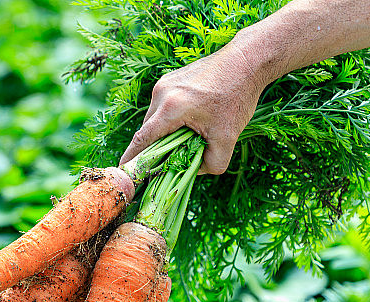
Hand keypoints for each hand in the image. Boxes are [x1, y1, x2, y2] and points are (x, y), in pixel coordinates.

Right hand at [119, 40, 266, 174]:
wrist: (246, 61)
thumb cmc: (237, 97)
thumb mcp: (228, 138)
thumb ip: (212, 163)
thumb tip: (194, 171)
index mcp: (171, 107)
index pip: (142, 139)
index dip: (132, 158)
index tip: (124, 172)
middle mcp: (162, 93)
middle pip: (147, 130)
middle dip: (153, 148)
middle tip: (164, 164)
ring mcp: (164, 83)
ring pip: (155, 118)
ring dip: (163, 133)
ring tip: (182, 142)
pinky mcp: (170, 79)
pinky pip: (162, 106)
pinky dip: (169, 120)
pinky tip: (188, 124)